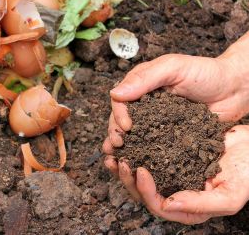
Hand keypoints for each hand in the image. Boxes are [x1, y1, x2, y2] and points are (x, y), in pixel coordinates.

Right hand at [103, 31, 248, 150]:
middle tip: (117, 146)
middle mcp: (145, 106)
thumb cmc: (206, 73)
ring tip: (119, 160)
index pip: (120, 101)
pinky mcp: (169, 138)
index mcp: (141, 87)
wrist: (236, 89)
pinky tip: (138, 166)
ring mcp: (156, 123)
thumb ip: (145, 78)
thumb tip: (115, 94)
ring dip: (124, 148)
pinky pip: (153, 148)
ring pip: (134, 136)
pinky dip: (144, 157)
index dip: (118, 114)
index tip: (126, 127)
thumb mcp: (174, 68)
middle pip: (122, 121)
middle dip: (116, 134)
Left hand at [104, 125, 248, 224]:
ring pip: (140, 175)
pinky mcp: (169, 156)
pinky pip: (147, 155)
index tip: (140, 170)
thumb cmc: (247, 174)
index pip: (158, 205)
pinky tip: (127, 140)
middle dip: (127, 179)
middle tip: (119, 160)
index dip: (145, 191)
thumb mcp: (230, 195)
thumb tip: (168, 204)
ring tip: (113, 152)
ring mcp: (171, 174)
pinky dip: (135, 149)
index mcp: (187, 208)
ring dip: (124, 166)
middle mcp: (175, 192)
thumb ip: (200, 204)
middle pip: (143, 192)